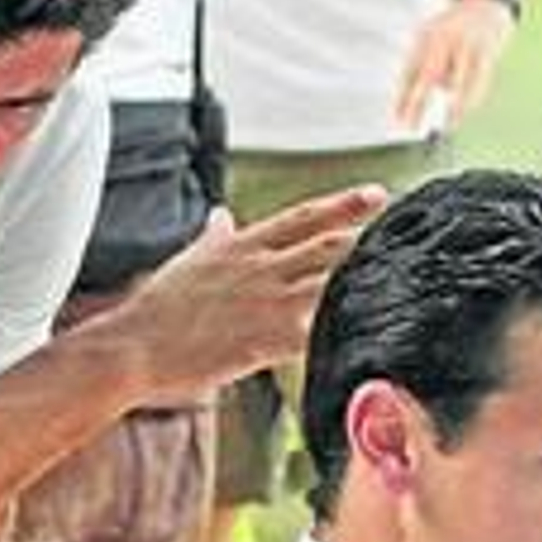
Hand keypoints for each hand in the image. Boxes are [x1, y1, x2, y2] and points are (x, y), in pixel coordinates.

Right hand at [111, 184, 385, 405]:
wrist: (133, 347)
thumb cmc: (155, 311)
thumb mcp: (187, 263)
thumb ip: (212, 238)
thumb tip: (221, 216)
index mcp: (242, 246)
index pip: (303, 217)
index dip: (343, 205)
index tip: (377, 194)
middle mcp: (259, 267)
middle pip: (328, 245)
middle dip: (371, 237)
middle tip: (408, 232)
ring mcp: (264, 302)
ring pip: (329, 283)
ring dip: (366, 280)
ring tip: (402, 279)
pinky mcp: (264, 340)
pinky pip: (316, 332)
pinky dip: (344, 329)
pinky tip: (370, 332)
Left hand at [394, 0, 515, 133]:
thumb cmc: (457, 25)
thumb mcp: (433, 35)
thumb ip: (423, 62)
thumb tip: (412, 98)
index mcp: (425, 35)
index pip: (409, 71)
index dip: (401, 97)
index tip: (396, 119)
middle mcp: (443, 38)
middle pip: (427, 77)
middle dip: (417, 104)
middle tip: (410, 127)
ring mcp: (465, 43)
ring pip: (455, 82)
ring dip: (453, 106)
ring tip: (449, 123)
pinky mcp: (485, 49)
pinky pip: (478, 81)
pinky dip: (472, 98)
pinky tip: (466, 110)